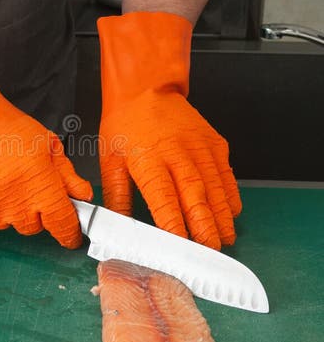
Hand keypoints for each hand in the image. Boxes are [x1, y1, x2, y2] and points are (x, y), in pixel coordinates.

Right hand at [0, 17, 91, 247]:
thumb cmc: (11, 129)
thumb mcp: (49, 146)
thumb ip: (68, 175)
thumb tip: (82, 195)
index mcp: (43, 193)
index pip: (63, 227)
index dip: (69, 233)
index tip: (70, 233)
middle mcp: (17, 209)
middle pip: (32, 226)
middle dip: (34, 212)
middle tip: (26, 185)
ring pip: (5, 221)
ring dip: (7, 207)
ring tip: (2, 177)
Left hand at [98, 12, 241, 249]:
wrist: (146, 89)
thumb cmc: (125, 125)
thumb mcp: (110, 161)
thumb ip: (117, 197)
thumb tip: (118, 228)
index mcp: (149, 159)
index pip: (164, 199)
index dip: (174, 224)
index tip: (181, 246)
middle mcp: (178, 153)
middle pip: (196, 196)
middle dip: (205, 228)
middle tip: (211, 252)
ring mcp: (200, 147)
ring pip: (216, 188)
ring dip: (223, 216)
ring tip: (226, 239)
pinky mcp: (214, 143)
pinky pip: (226, 174)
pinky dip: (231, 195)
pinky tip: (231, 212)